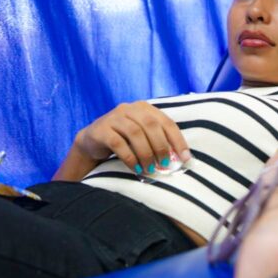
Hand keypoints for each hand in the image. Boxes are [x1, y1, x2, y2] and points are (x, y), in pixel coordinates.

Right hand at [74, 102, 189, 173]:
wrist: (92, 141)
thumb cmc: (124, 140)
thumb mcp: (143, 136)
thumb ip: (159, 141)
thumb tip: (182, 158)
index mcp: (144, 108)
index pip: (167, 122)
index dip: (178, 141)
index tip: (186, 158)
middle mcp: (129, 108)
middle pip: (151, 125)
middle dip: (161, 147)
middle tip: (164, 165)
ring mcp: (114, 117)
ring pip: (135, 133)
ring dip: (146, 154)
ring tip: (150, 169)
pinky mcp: (101, 130)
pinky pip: (118, 144)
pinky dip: (130, 158)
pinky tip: (136, 168)